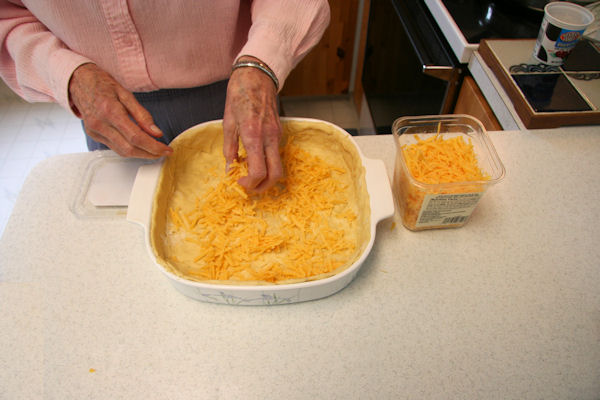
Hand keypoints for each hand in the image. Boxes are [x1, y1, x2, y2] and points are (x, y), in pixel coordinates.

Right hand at [68, 63, 171, 158]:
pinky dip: (129, 148)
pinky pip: (114, 147)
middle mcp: (100, 124)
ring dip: (140, 154)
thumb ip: (142, 115)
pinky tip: (138, 145)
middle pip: (129, 148)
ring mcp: (94, 131)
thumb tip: (156, 133)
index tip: (166, 149)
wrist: (79, 81)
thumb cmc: (103, 84)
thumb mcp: (126, 94)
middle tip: (163, 152)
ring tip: (154, 150)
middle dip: (149, 153)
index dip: (154, 146)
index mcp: (110, 111)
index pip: (136, 137)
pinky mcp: (93, 134)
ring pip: (121, 151)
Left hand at [223, 56, 282, 192]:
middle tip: (249, 187)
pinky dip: (266, 163)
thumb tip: (230, 168)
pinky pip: (275, 154)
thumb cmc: (239, 95)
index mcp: (253, 136)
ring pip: (278, 165)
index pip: (259, 171)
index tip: (239, 182)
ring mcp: (277, 135)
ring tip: (249, 173)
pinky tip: (254, 158)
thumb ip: (229, 148)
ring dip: (265, 175)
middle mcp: (269, 138)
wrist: (257, 75)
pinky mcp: (279, 132)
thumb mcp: (227, 122)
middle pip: (276, 174)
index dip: (250, 183)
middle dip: (263, 186)